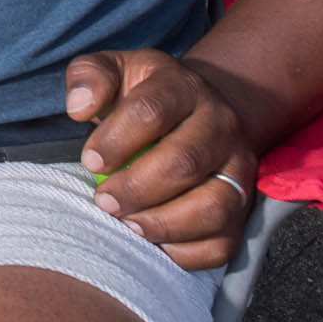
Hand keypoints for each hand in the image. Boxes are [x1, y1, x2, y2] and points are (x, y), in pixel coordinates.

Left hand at [67, 49, 256, 269]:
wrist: (196, 111)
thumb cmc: (141, 96)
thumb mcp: (112, 70)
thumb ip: (88, 76)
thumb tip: (79, 107)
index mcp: (183, 87)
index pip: (151, 111)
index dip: (115, 140)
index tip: (90, 161)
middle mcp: (221, 126)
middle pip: (184, 163)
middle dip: (135, 188)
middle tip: (103, 200)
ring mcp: (238, 169)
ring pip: (212, 208)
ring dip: (162, 223)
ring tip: (127, 223)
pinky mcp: (244, 209)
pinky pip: (222, 244)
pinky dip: (184, 251)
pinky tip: (153, 241)